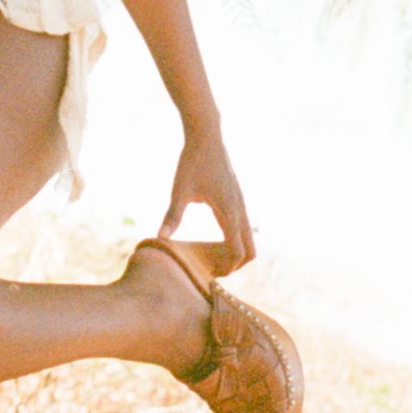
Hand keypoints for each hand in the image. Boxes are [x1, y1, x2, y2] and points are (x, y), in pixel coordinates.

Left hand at [161, 123, 254, 274]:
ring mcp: (242, 204)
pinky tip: (216, 241)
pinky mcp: (238, 198)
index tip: (212, 276)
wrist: (207, 136)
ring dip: (237, 253)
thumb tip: (161, 237)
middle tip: (216, 272)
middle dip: (237, 265)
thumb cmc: (192, 162)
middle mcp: (240, 210)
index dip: (228, 267)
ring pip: (250, 238)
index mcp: (228, 211)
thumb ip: (172, 215)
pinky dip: (237, 240)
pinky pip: (244, 227)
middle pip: (251, 249)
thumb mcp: (179, 190)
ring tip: (214, 260)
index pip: (237, 250)